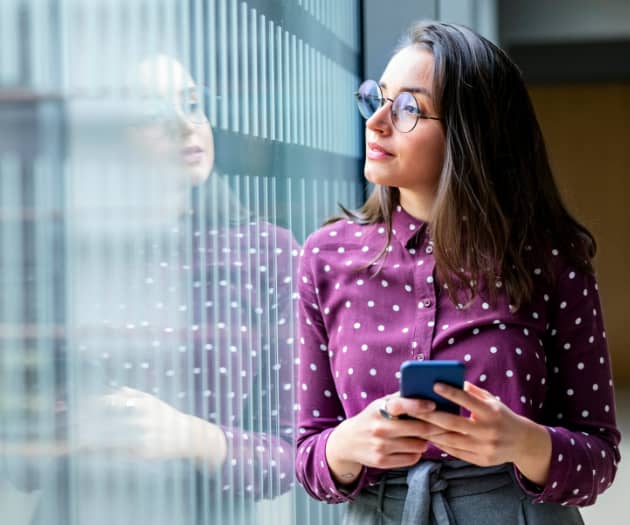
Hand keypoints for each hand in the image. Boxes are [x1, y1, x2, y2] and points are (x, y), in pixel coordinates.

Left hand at [77, 387, 226, 467]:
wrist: (187, 435)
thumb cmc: (166, 416)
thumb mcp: (151, 400)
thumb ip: (131, 394)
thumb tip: (111, 389)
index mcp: (143, 403)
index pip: (110, 403)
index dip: (92, 406)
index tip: (78, 410)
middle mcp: (142, 418)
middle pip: (108, 420)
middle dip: (89, 424)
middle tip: (73, 427)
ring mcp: (143, 435)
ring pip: (111, 438)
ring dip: (92, 440)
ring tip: (77, 441)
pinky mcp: (144, 452)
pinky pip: (119, 453)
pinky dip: (104, 453)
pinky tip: (92, 453)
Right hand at [325, 392, 442, 484]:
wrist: (348, 441)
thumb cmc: (371, 419)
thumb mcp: (380, 404)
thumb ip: (400, 398)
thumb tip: (425, 391)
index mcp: (380, 410)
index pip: (403, 405)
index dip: (420, 405)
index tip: (433, 405)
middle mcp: (380, 428)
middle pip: (419, 429)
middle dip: (433, 427)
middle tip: (440, 425)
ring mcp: (381, 446)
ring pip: (418, 445)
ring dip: (424, 441)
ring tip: (421, 437)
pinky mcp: (382, 461)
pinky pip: (412, 459)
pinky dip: (416, 453)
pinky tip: (411, 447)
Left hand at [413, 381, 551, 484]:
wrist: (522, 443)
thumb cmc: (501, 416)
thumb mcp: (492, 400)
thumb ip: (473, 391)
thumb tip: (452, 379)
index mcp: (491, 412)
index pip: (467, 400)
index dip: (450, 393)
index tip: (434, 384)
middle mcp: (488, 431)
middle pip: (452, 423)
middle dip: (430, 415)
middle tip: (413, 408)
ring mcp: (484, 448)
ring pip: (451, 440)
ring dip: (431, 432)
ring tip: (416, 423)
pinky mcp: (481, 460)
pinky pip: (455, 452)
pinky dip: (441, 445)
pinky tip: (429, 436)